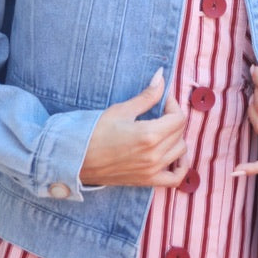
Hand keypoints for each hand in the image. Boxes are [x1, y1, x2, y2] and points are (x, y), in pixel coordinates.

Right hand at [80, 69, 189, 187]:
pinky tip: (173, 156)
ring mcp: (152, 171)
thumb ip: (147, 96)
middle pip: (180, 132)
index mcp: (149, 135)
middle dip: (173, 118)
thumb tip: (161, 76)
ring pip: (180, 151)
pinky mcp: (147, 181)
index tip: (162, 100)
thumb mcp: (121, 110)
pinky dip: (180, 167)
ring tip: (162, 130)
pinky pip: (176, 178)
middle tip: (159, 112)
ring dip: (176, 137)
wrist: (77, 160)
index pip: (178, 117)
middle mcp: (154, 155)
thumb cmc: (95, 133)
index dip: (172, 104)